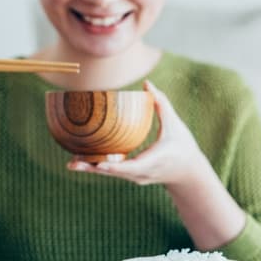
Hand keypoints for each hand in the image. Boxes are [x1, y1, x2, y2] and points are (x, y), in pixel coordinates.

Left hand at [68, 80, 208, 186]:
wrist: (189, 173)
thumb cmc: (183, 147)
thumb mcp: (175, 124)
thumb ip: (161, 103)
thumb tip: (147, 83)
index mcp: (151, 162)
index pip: (130, 167)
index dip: (114, 166)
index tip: (100, 164)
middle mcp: (140, 174)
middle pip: (113, 173)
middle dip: (93, 169)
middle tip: (73, 165)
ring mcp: (136, 178)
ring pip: (111, 174)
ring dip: (92, 169)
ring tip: (72, 164)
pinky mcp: (132, 177)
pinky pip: (114, 172)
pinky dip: (99, 167)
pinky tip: (83, 162)